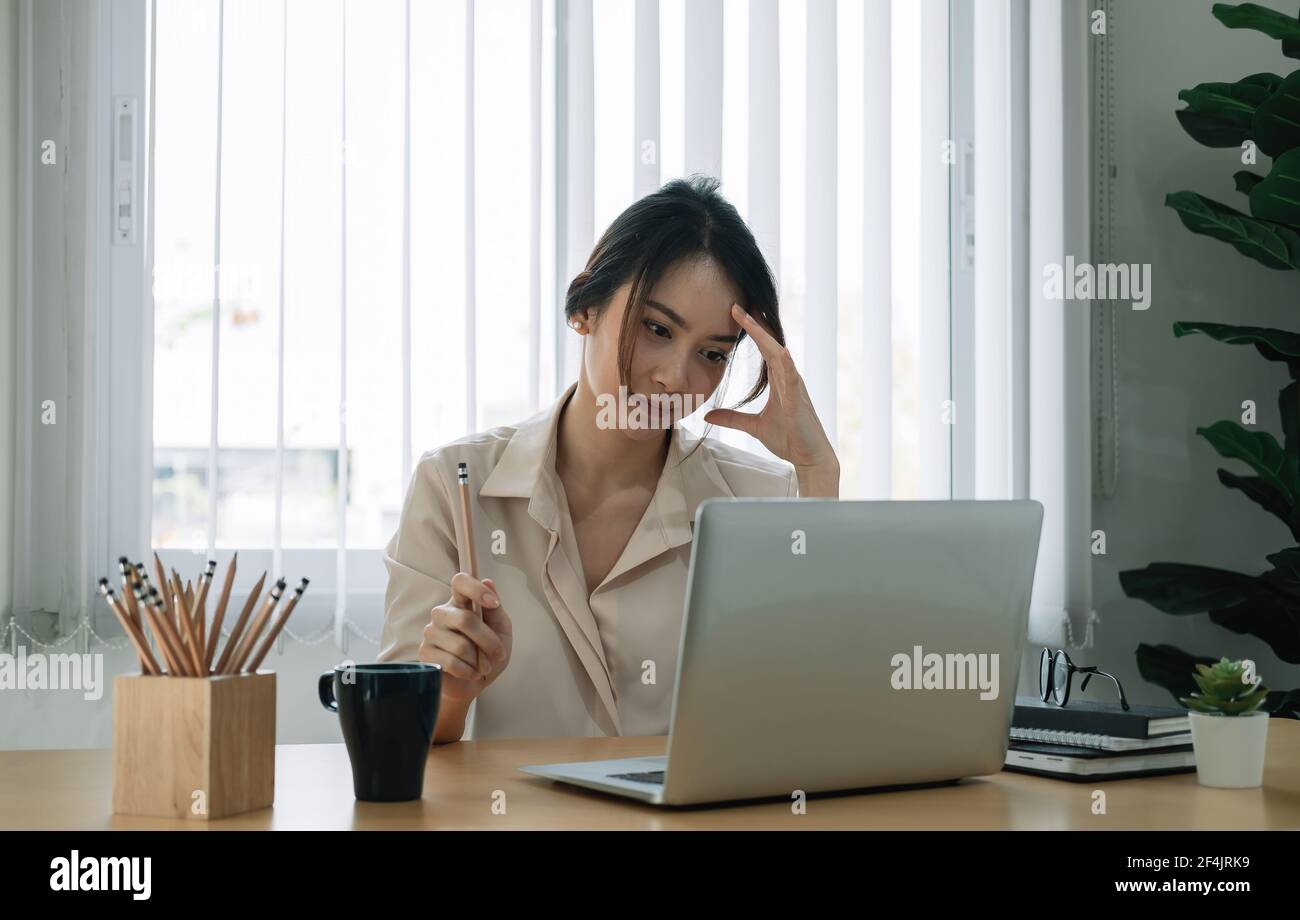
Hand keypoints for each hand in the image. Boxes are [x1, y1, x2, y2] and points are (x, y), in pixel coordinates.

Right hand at [419, 573, 512, 704]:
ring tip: (482, 666)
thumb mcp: (501, 630)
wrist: (475, 683)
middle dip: (488, 640)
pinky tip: (471, 672)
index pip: (460, 581)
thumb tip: (488, 581)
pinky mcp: (425, 653)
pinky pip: (450, 662)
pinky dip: (468, 671)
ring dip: (479, 660)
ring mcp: (431, 632)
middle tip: (498, 654)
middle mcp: (443, 613)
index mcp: (461, 602)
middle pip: (465, 619)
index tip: (493, 603)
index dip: (476, 589)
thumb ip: (496, 609)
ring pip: (460, 645)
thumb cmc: (489, 652)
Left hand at [704, 303, 839, 488]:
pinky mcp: (799, 402)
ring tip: (754, 320)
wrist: (809, 458)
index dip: (751, 330)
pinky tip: (781, 352)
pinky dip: (787, 365)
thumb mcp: (753, 427)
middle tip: (737, 306)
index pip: (763, 349)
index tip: (734, 312)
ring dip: (767, 338)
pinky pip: (793, 380)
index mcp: (780, 381)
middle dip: (756, 325)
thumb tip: (708, 414)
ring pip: (780, 356)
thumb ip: (731, 418)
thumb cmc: (788, 439)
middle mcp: (789, 378)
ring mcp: (795, 388)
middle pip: (771, 345)